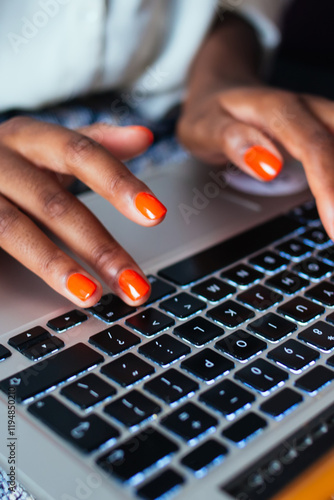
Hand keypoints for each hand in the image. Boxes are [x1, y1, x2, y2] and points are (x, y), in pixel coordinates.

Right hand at [0, 118, 166, 306]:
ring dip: (56, 266)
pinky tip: (45, 290)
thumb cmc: (13, 160)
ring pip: (15, 229)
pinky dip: (22, 267)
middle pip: (55, 204)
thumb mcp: (49, 145)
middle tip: (134, 284)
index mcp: (31, 137)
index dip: (118, 183)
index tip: (156, 214)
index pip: (81, 153)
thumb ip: (96, 143)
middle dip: (99, 247)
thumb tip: (146, 137)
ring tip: (91, 295)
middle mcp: (2, 161)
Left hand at [177, 86, 333, 238]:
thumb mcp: (204, 127)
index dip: (330, 186)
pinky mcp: (325, 128)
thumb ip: (232, 140)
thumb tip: (267, 164)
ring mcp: (320, 117)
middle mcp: (307, 109)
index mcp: (277, 109)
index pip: (314, 147)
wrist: (220, 90)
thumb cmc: (211, 113)